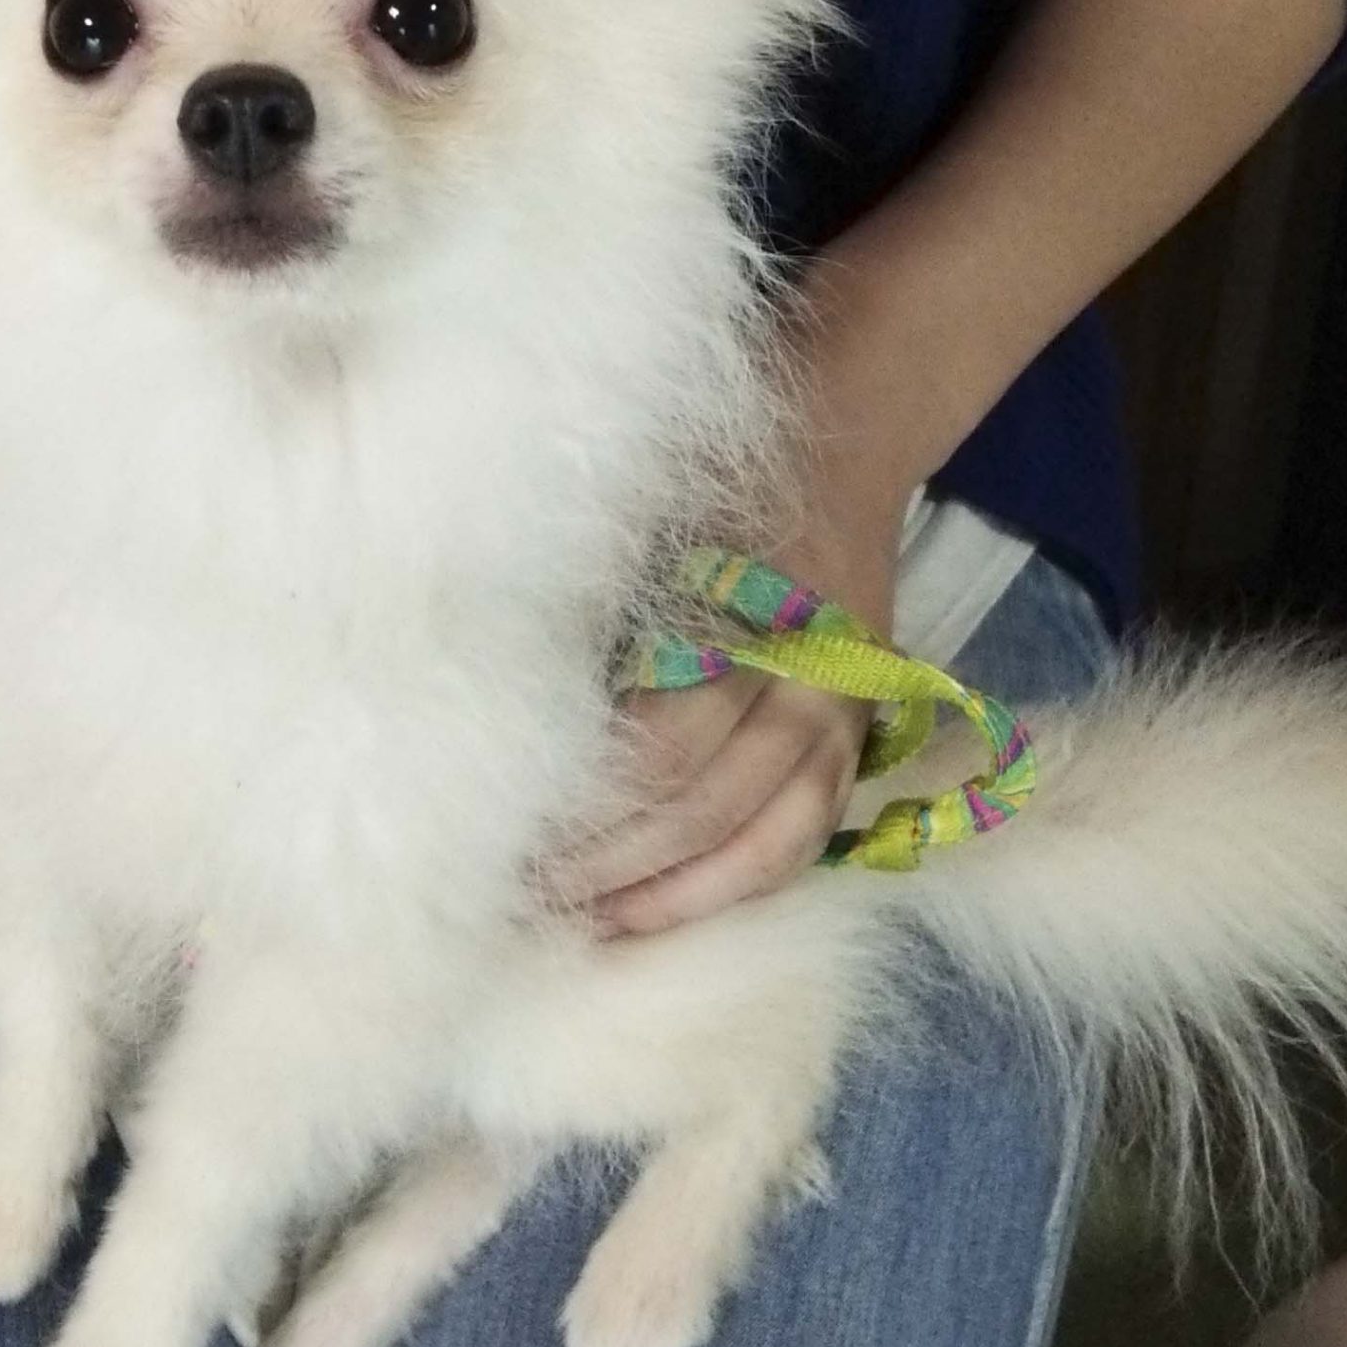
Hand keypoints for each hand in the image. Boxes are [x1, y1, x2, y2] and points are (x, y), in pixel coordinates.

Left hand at [557, 245, 950, 938]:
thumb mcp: (641, 503)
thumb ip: (586, 593)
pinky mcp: (856, 735)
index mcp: (749, 610)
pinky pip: (803, 835)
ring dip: (663, 895)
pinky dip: (732, 885)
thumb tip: (491, 689)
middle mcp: (809, 674)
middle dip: (599, 862)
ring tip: (573, 926)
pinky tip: (655, 914)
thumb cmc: (717, 462)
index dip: (577, 804)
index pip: (658, 746)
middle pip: (697, 803)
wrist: (849, 421)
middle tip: (506, 893)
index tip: (492, 831)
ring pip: (757, 838)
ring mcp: (842, 711)